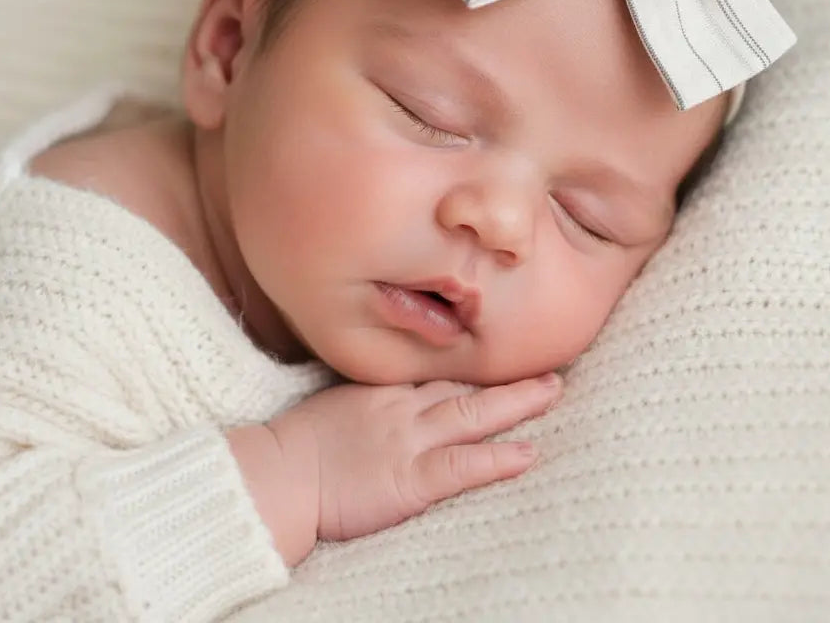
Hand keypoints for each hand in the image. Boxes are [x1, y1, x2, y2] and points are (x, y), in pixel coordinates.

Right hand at [269, 373, 561, 544]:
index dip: (475, 362)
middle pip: (465, 384)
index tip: (506, 351)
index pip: (439, 369)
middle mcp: (403, 405)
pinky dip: (497, 458)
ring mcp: (409, 439)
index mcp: (385, 387)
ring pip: (473, 414)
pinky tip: (527, 454)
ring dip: (516, 402)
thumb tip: (390, 397)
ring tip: (552, 392)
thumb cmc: (297, 443)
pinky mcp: (411, 478)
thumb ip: (371, 396)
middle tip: (550, 366)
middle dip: (509, 376)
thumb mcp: (338, 402)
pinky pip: (462, 465)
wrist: (276, 473)